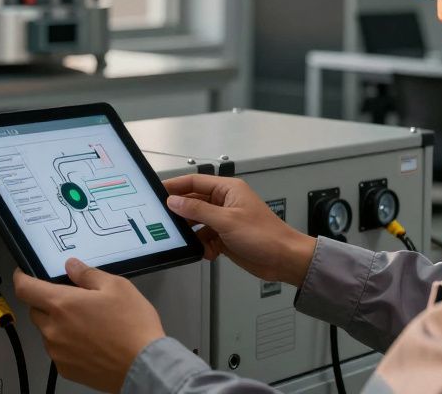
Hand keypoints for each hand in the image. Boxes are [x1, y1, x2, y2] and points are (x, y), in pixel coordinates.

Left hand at [13, 259, 164, 392]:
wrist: (144, 366)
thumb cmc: (133, 327)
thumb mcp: (116, 287)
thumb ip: (88, 274)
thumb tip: (72, 266)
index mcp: (62, 304)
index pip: (25, 288)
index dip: (21, 278)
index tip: (23, 274)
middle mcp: (53, 329)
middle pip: (36, 310)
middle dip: (48, 302)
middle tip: (73, 301)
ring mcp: (58, 352)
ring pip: (47, 331)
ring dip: (58, 324)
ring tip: (88, 325)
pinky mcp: (66, 369)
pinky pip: (58, 351)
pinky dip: (67, 344)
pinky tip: (90, 342)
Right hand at [163, 174, 316, 285]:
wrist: (283, 259)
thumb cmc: (264, 235)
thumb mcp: (226, 221)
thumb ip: (197, 211)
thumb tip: (174, 201)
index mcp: (228, 189)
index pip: (195, 182)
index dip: (175, 186)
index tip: (158, 193)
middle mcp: (225, 202)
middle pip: (193, 203)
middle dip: (182, 214)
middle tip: (166, 223)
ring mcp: (224, 220)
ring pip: (197, 223)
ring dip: (193, 234)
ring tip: (189, 241)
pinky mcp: (225, 237)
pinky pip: (204, 238)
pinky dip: (203, 246)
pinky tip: (208, 252)